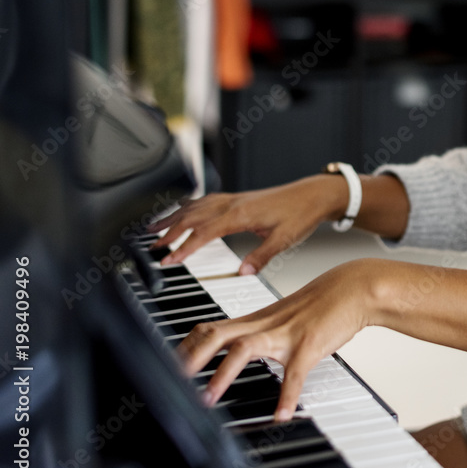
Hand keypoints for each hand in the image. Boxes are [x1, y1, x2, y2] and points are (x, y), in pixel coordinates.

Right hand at [147, 175, 346, 274]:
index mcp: (241, 215)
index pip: (203, 232)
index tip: (168, 259)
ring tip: (153, 227)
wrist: (314, 194)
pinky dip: (188, 206)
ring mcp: (234, 198)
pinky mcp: (238, 197)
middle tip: (151, 247)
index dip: (184, 248)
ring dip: (173, 217)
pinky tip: (182, 211)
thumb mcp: (284, 240)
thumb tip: (242, 273)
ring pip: (195, 206)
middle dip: (169, 232)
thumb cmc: (301, 214)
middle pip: (192, 217)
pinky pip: (205, 200)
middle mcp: (233, 203)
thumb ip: (261, 257)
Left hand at [177, 258, 377, 421]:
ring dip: (222, 374)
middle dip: (189, 358)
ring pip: (244, 348)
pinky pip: (294, 373)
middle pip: (216, 334)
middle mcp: (265, 324)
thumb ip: (264, 330)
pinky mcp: (309, 345)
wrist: (355, 288)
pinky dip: (286, 396)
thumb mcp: (286, 315)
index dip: (186, 347)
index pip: (210, 328)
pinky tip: (282, 414)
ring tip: (209, 400)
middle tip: (171, 383)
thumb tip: (246, 347)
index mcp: (257, 318)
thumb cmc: (324, 302)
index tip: (169, 366)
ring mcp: (286, 334)